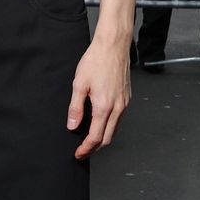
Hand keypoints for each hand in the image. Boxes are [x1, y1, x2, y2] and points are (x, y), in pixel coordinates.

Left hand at [67, 35, 130, 158]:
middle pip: (108, 138)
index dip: (86, 149)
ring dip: (103, 137)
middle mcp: (118, 108)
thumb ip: (75, 107)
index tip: (78, 153)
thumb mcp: (79, 83)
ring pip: (115, 129)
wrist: (113, 45)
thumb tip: (72, 126)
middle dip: (95, 148)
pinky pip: (118, 118)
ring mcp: (124, 103)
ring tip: (89, 138)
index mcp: (104, 106)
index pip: (96, 137)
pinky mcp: (127, 97)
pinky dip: (109, 125)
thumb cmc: (96, 61)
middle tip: (83, 150)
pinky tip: (100, 121)